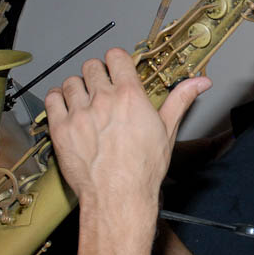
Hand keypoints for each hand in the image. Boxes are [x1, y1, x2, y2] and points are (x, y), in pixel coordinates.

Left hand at [45, 49, 210, 240]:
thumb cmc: (143, 169)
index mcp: (129, 96)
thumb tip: (200, 82)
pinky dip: (58, 99)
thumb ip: (180, 99)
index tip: (117, 69)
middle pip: (91, 66)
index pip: (116, 56)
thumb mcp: (167, 130)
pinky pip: (52, 99)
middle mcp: (103, 100)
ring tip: (84, 101)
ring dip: (78, 87)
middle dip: (97, 74)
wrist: (118, 197)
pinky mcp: (60, 129)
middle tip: (101, 88)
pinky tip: (67, 108)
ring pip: (71, 81)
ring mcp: (79, 114)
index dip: (116, 61)